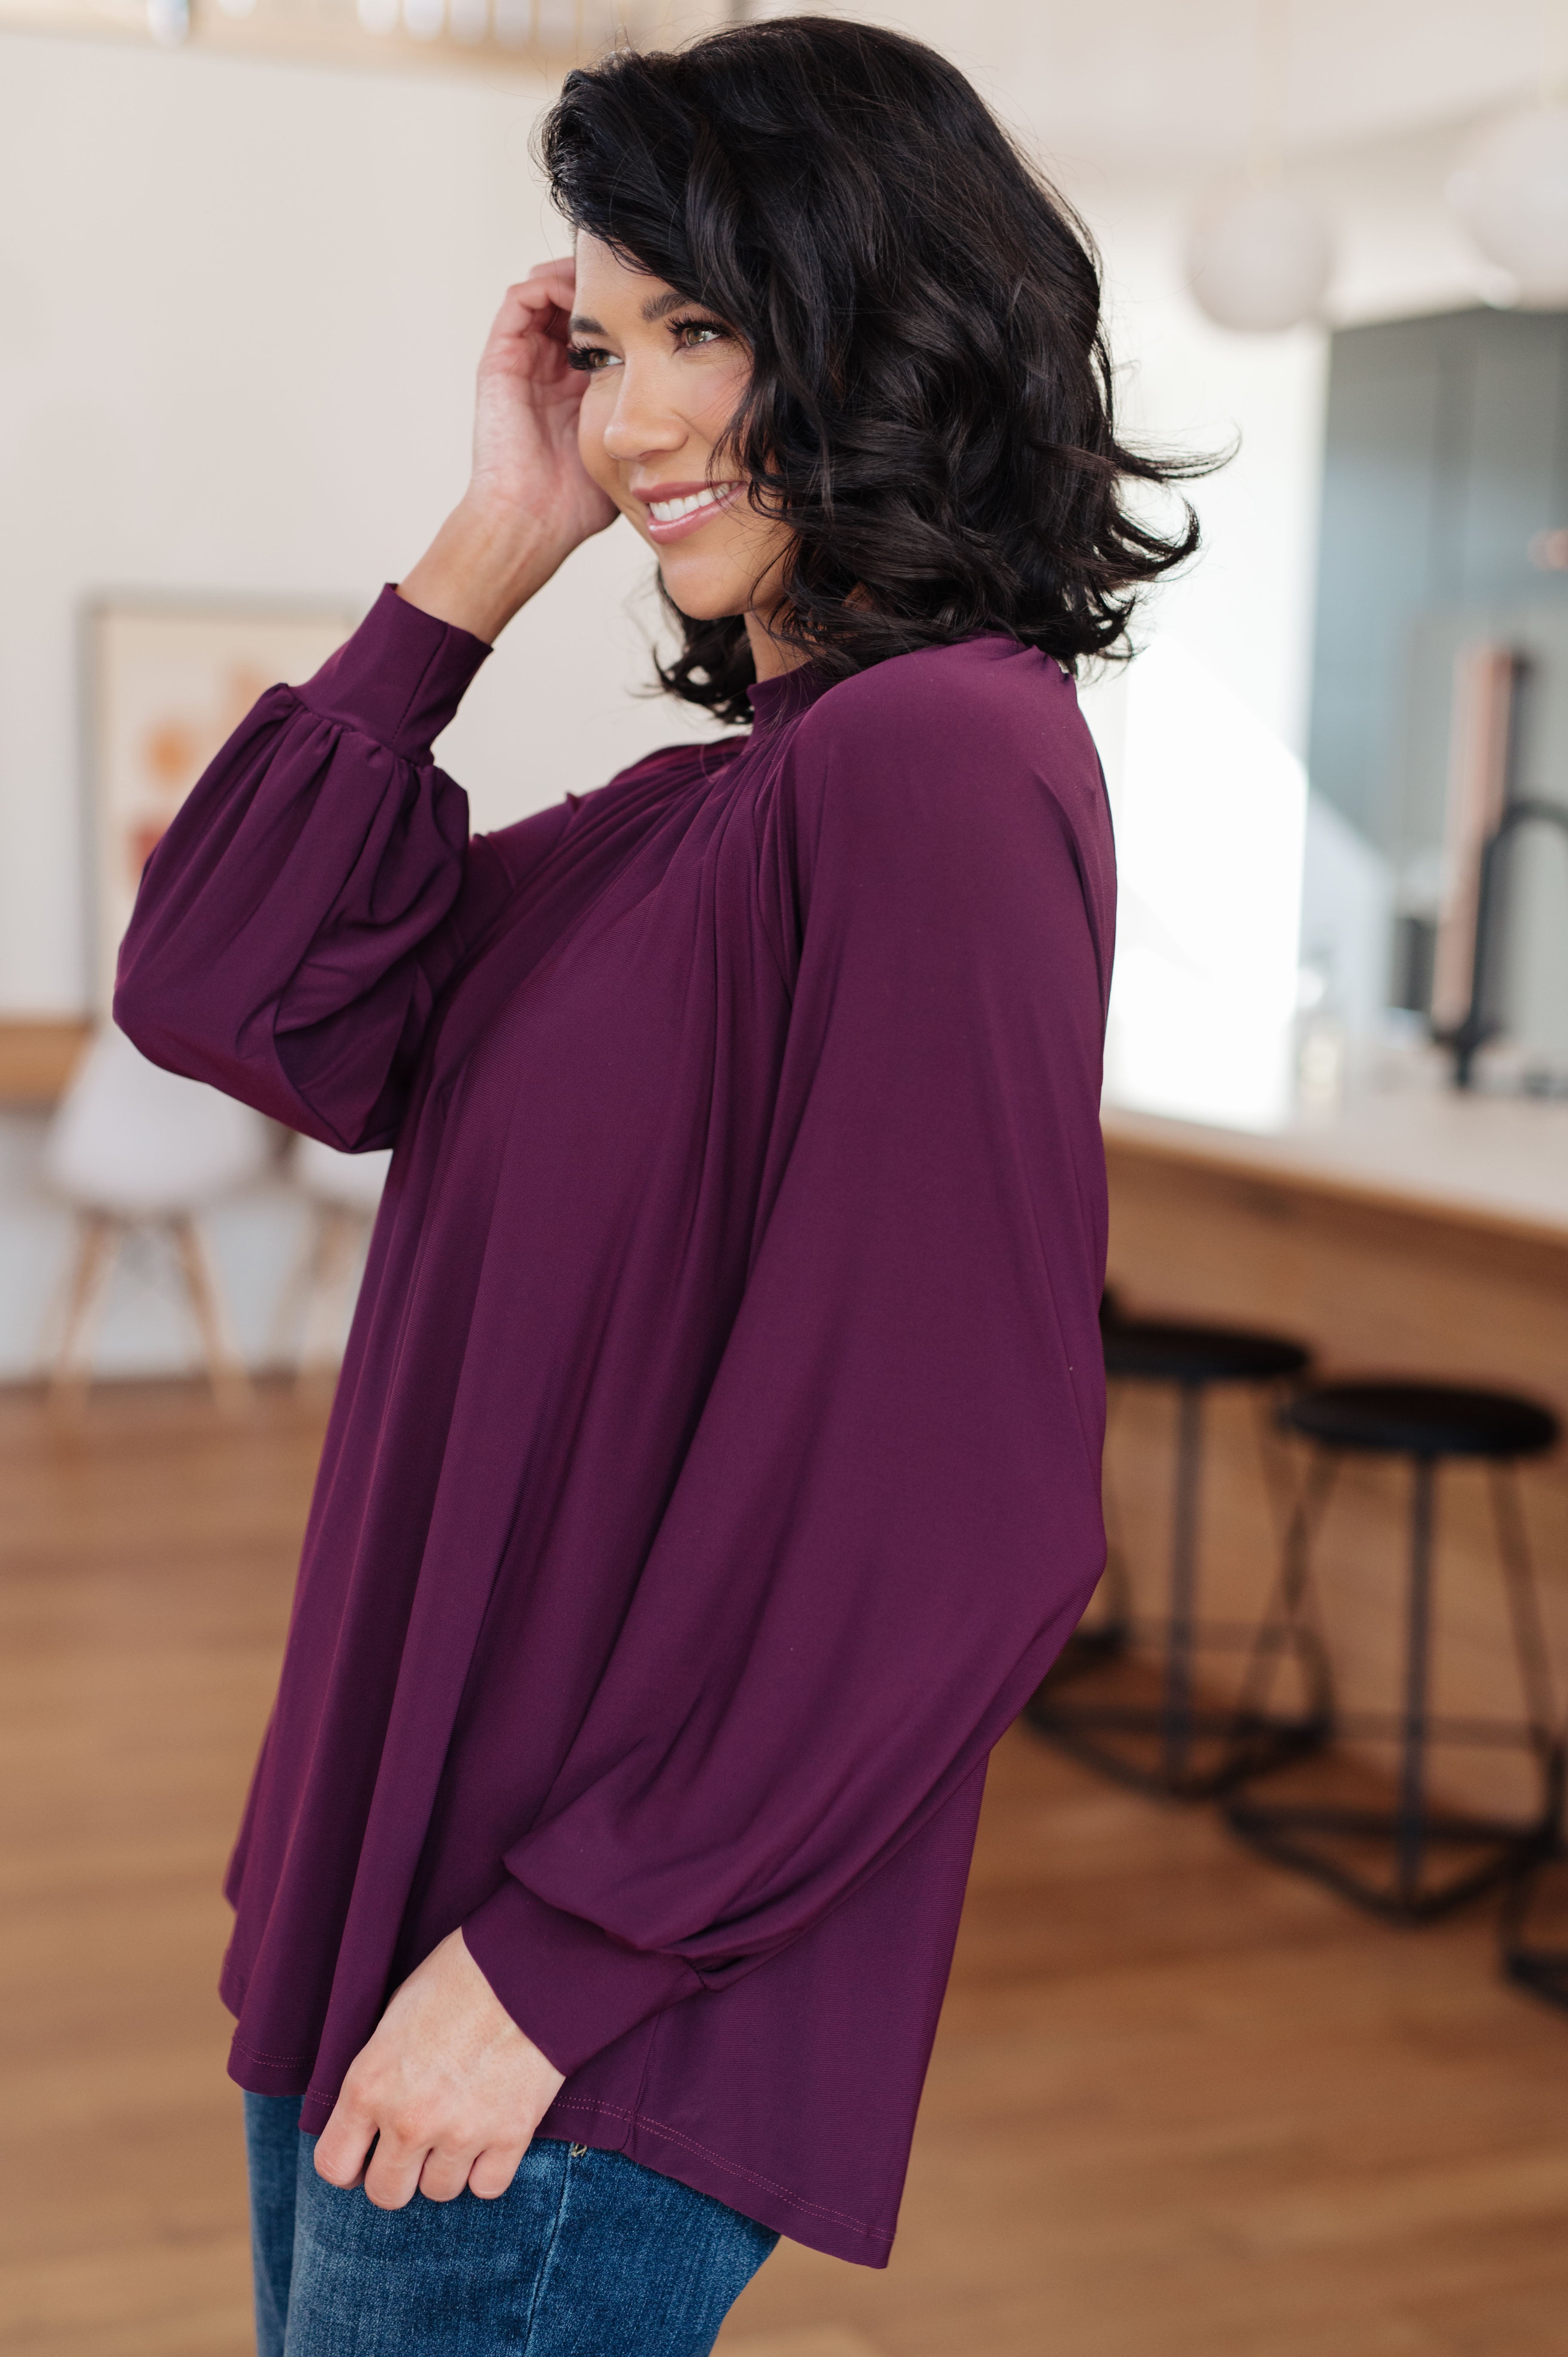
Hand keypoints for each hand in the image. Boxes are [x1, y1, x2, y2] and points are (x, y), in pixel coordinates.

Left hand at [313, 1928, 565, 2207]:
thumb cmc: (458, 1974)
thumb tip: (373, 2113)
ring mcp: (462, 2132)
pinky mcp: (511, 2135)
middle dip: (396, 2173)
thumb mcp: (395, 2015)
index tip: (364, 2155)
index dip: (348, 2164)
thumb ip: (378, 2073)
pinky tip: (489, 2135)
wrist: (530, 1960)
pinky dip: (486, 2169)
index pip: (334, 2165)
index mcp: (369, 2084)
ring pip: (438, 2192)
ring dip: (444, 2168)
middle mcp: (409, 2119)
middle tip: (413, 2146)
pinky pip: (486, 2187)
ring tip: (457, 2129)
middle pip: (386, 2193)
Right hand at [399, 261, 618, 642]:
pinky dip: (548, 284)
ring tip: (608, 273)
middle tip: (634, 271)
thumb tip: (686, 415)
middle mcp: (544, 371)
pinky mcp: (499, 360)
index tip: (655, 301)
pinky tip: (582, 289)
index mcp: (572, 391)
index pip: (597, 332)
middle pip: (570, 304)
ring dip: (576, 276)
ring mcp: (520, 363)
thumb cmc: (575, 505)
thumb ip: (644, 428)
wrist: (530, 523)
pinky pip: (520, 300)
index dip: (623, 311)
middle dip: (601, 284)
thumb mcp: (624, 455)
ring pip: (546, 293)